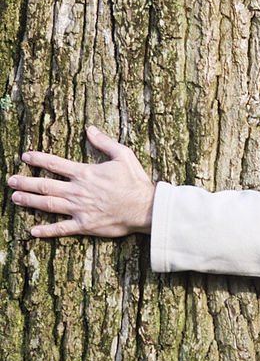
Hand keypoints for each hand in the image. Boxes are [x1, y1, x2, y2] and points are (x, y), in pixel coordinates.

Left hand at [7, 125, 154, 238]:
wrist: (145, 207)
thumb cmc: (135, 181)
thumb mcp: (123, 155)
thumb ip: (104, 142)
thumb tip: (90, 129)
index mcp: (85, 173)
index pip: (54, 164)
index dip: (37, 159)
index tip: (24, 157)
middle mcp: (77, 191)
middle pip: (45, 185)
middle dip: (25, 182)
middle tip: (11, 180)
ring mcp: (79, 209)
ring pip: (48, 204)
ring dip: (29, 201)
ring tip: (15, 198)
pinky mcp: (85, 225)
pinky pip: (61, 229)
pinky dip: (46, 231)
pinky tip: (32, 231)